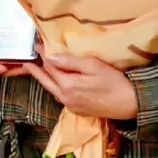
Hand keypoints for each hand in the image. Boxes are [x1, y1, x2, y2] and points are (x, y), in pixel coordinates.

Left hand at [19, 51, 139, 119]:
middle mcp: (65, 98)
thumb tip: (50, 57)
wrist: (130, 104)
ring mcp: (71, 106)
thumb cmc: (114, 82)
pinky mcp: (78, 111)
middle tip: (26, 63)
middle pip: (46, 82)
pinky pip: (62, 97)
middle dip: (36, 71)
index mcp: (67, 86)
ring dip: (46, 80)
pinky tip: (57, 83)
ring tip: (39, 70)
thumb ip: (70, 62)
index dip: (43, 56)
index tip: (37, 46)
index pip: (50, 68)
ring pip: (53, 90)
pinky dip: (56, 88)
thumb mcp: (93, 65)